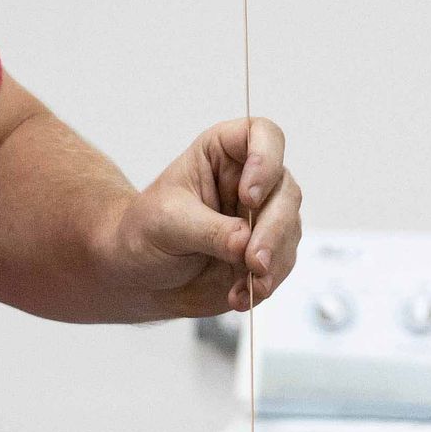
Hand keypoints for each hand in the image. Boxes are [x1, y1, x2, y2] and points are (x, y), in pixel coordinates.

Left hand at [108, 117, 301, 317]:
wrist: (140, 275)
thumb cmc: (144, 233)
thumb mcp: (167, 224)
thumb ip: (208, 230)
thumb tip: (245, 242)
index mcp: (223, 153)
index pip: (262, 135)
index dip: (265, 161)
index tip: (247, 196)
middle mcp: (251, 181)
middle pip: (285, 191)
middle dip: (273, 229)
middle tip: (253, 259)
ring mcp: (261, 218)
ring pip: (290, 230)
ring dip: (273, 261)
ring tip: (247, 285)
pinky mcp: (265, 252)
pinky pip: (281, 264)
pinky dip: (265, 283)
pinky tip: (240, 296)